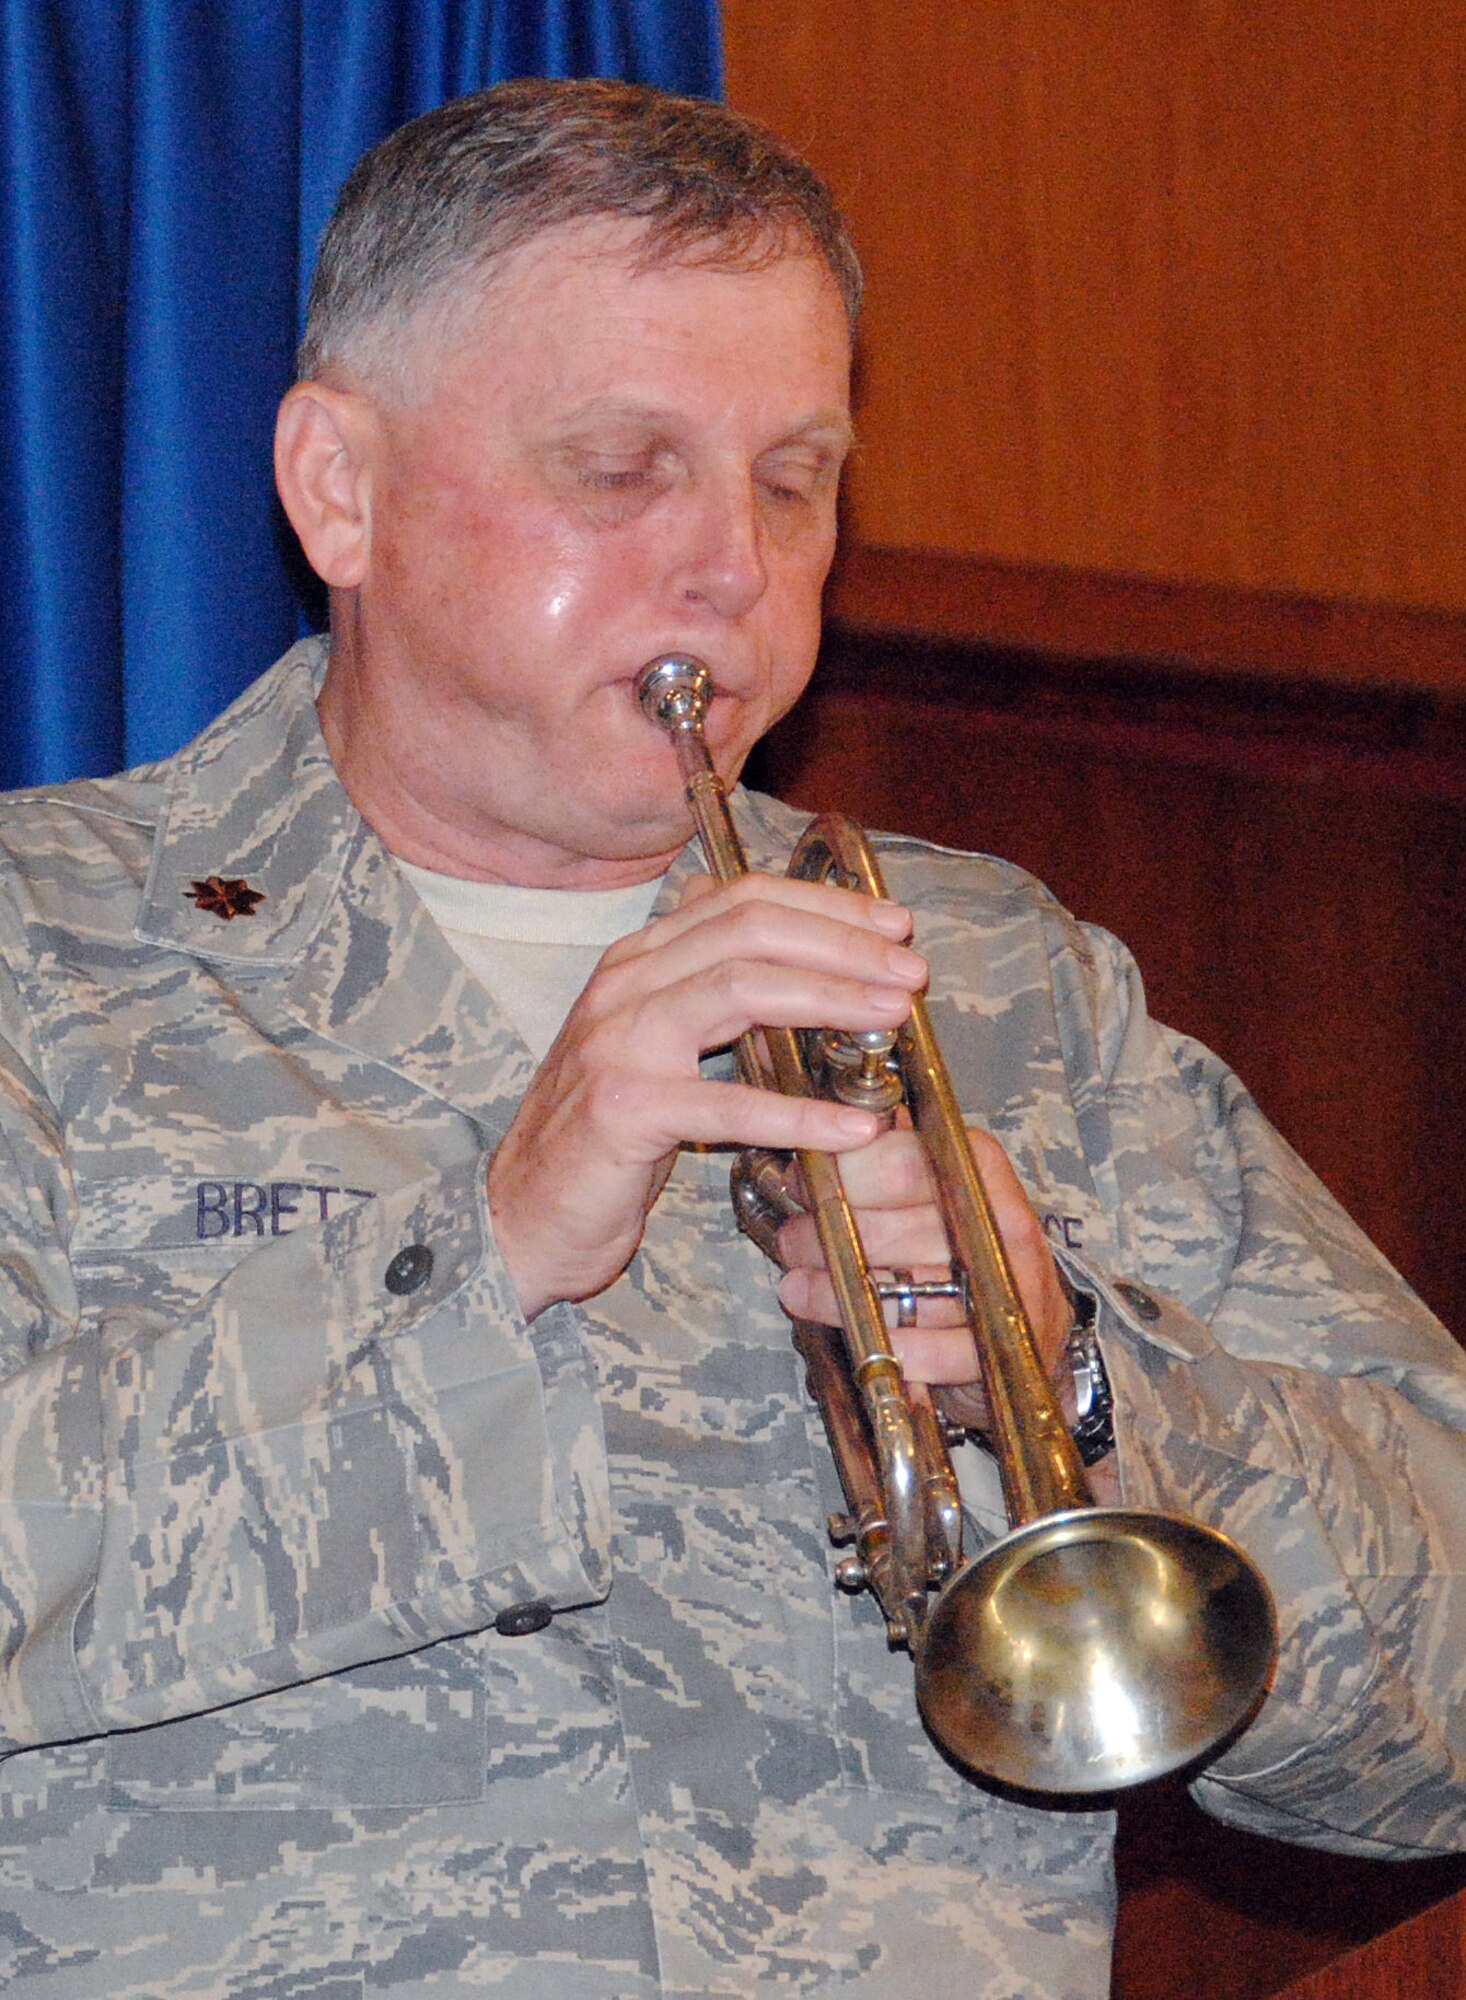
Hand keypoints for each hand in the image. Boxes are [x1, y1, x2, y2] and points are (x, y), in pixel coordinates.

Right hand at [487, 872, 927, 1318]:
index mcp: (638, 961)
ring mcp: (618, 1043)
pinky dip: (801, 1113)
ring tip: (896, 1018)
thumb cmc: (603, 1135)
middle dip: (842, 944)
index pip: (741, 901)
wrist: (522, 1214)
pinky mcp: (623, 1111)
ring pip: (741, 990)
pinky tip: (856, 1128)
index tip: (893, 928)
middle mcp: (624, 986)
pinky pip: (728, 1104)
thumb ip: (702, 985)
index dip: (825, 907)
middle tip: (910, 972)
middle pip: (749, 931)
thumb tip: (770, 930)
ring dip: (832, 1000)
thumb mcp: (650, 1042)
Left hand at [774, 1120, 1074, 1430]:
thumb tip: (816, 1141)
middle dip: (826, 1235)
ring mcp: (1007, 1287)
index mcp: (980, 1169)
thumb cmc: (966, 1246)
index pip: (901, 1163)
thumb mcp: (934, 1189)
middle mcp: (1000, 1222)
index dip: (841, 1173)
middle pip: (891, 1228)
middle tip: (792, 1240)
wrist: (1032, 1323)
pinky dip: (886, 1345)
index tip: (800, 1182)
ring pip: (900, 1290)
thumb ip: (885, 1163)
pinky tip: (853, 1336)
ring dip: (835, 1292)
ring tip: (797, 1287)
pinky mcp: (1001, 1346)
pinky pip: (930, 1349)